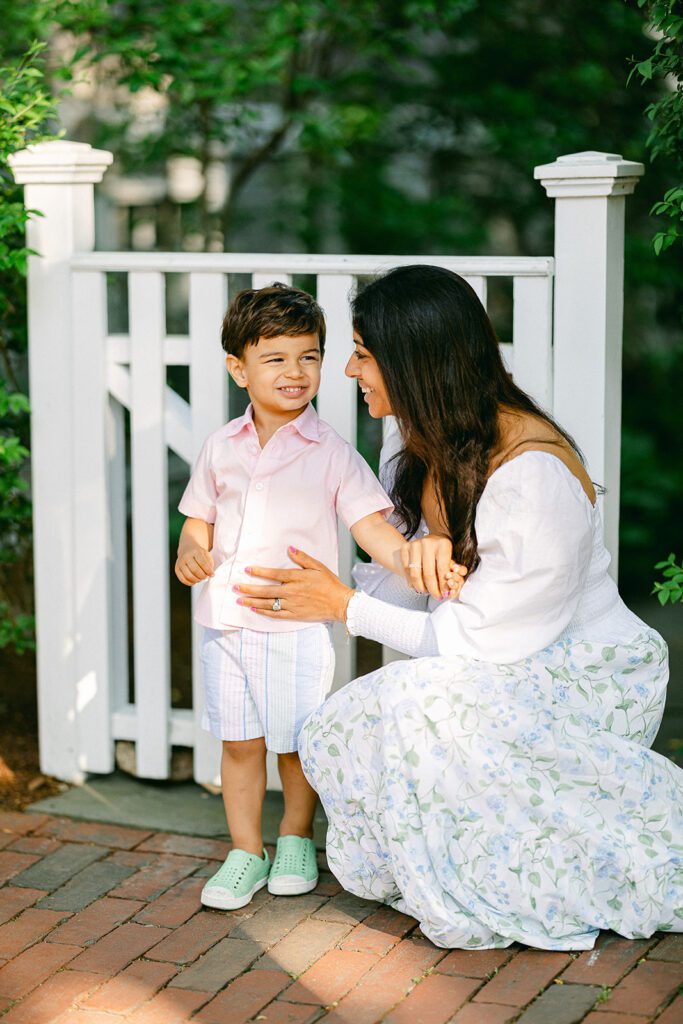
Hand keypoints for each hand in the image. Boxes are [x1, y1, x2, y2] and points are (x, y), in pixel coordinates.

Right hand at [175, 545, 213, 585]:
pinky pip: (182, 579)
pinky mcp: (177, 568)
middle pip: (195, 570)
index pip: (203, 563)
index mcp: (195, 551)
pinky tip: (195, 581)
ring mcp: (180, 563)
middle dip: (202, 576)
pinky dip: (190, 583)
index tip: (212, 575)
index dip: (208, 571)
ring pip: (188, 576)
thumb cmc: (199, 554)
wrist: (187, 548)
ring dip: (197, 580)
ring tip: (200, 579)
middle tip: (206, 577)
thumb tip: (210, 575)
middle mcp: (186, 556)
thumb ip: (210, 564)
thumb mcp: (206, 554)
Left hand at [234, 547, 353, 621]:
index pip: (273, 574)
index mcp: (296, 578)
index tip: (247, 570)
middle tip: (236, 587)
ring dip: (252, 601)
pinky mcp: (294, 615)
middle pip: (265, 590)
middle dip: (249, 588)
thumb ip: (302, 558)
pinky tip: (254, 609)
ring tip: (239, 599)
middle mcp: (291, 592)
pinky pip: (275, 614)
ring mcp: (291, 605)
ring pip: (267, 603)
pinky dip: (263, 612)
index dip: (259, 572)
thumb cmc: (329, 583)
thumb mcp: (317, 566)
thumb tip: (289, 549)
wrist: (339, 603)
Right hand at [401, 534, 466, 599]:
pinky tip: (417, 585)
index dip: (443, 585)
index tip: (444, 594)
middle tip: (436, 596)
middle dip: (433, 589)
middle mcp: (427, 543)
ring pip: (415, 574)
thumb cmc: (442, 551)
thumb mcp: (451, 557)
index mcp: (442, 544)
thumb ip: (452, 573)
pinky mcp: (404, 548)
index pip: (442, 569)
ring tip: (426, 592)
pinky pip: (406, 570)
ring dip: (420, 587)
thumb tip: (450, 591)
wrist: (430, 539)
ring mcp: (414, 545)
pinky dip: (411, 581)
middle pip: (428, 574)